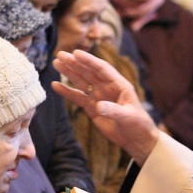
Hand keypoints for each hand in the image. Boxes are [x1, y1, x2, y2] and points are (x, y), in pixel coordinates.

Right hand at [52, 50, 160, 165]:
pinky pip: (77, 97)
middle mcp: (107, 87)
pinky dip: (67, 91)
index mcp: (119, 84)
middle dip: (75, 63)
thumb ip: (113, 110)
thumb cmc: (138, 124)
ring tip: (56, 63)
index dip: (89, 61)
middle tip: (60, 55)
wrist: (136, 138)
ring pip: (81, 81)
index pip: (102, 69)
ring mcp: (98, 96)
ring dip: (69, 73)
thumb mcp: (128, 117)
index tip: (76, 53)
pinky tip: (55, 85)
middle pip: (89, 72)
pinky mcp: (92, 107)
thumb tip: (98, 106)